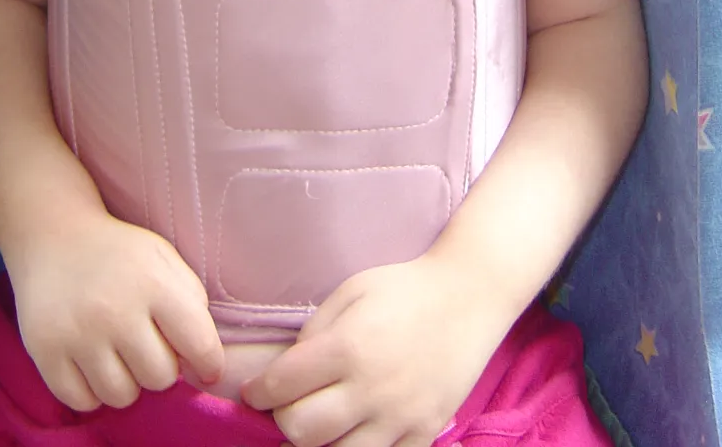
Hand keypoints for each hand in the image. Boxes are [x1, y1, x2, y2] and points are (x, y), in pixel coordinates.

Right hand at [8, 203, 224, 411]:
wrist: (54, 237)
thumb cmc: (118, 253)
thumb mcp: (163, 258)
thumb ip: (191, 300)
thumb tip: (205, 357)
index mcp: (152, 282)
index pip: (199, 344)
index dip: (209, 364)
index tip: (206, 369)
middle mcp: (115, 309)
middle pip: (159, 377)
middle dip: (159, 366)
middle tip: (146, 346)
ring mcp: (77, 333)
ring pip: (122, 395)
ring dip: (126, 382)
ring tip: (119, 355)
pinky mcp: (45, 350)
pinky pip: (83, 401)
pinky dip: (91, 391)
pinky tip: (91, 363)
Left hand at [240, 254, 507, 446]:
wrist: (467, 298)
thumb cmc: (402, 289)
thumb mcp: (349, 292)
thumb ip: (314, 333)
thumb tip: (286, 373)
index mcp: (347, 346)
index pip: (282, 386)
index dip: (258, 393)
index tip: (254, 392)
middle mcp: (371, 388)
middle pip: (300, 431)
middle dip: (283, 419)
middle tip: (287, 404)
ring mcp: (400, 418)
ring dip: (320, 441)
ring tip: (321, 418)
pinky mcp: (423, 434)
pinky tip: (354, 430)